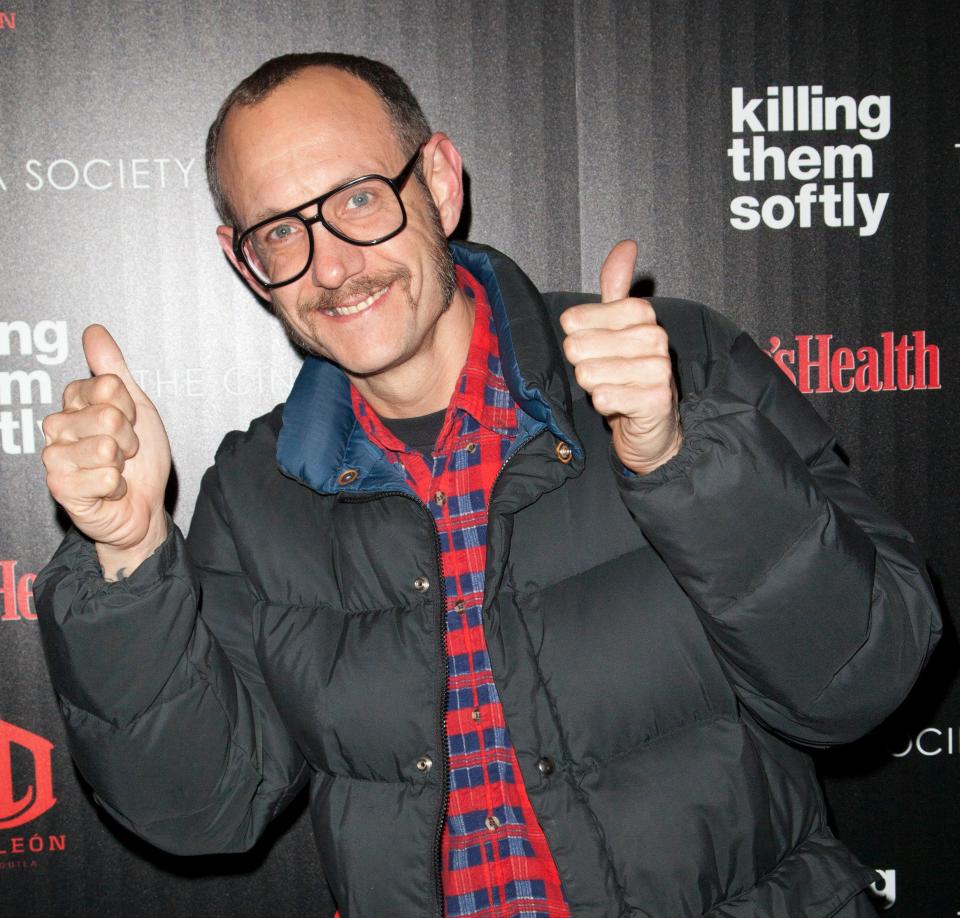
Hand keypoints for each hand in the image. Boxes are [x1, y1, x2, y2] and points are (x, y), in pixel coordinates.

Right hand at [42, 325, 170, 577]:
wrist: (142, 507)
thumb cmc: (138, 460)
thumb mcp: (135, 407)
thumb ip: (113, 369)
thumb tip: (94, 330)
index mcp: (75, 401)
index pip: (110, 386)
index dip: (130, 408)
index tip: (129, 422)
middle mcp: (58, 425)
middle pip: (109, 416)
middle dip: (130, 438)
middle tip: (125, 452)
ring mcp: (55, 456)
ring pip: (106, 447)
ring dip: (123, 464)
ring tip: (116, 469)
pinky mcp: (60, 487)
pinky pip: (106, 477)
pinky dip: (118, 486)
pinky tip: (110, 490)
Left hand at [560, 240, 681, 474]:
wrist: (654, 425)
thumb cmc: (629, 374)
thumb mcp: (620, 326)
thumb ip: (617, 286)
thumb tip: (627, 244)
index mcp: (641, 313)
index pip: (574, 320)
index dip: (577, 341)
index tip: (599, 352)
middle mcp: (654, 336)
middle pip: (577, 347)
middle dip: (584, 367)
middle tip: (606, 375)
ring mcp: (659, 368)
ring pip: (588, 374)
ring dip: (595, 389)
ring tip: (615, 389)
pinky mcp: (657, 399)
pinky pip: (603, 398)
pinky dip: (604, 406)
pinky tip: (620, 406)